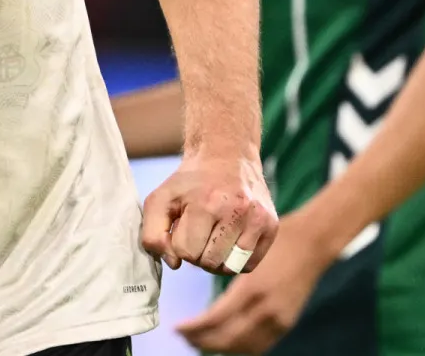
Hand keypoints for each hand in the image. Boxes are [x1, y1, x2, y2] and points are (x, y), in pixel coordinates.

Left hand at [140, 151, 277, 274]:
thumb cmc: (191, 182)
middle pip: (209, 263)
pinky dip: (235, 261)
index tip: (183, 228)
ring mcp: (257, 219)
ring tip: (212, 239)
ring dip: (216, 260)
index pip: (186, 252)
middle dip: (198, 253)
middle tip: (198, 233)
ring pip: (230, 268)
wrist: (227, 156)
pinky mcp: (271, 226)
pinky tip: (228, 241)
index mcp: (206, 204)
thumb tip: (174, 263)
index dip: (179, 245)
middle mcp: (236, 211)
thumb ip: (153, 234)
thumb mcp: (160, 199)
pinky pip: (249, 264)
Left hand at [177, 206, 338, 352]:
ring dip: (219, 347)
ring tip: (198, 341)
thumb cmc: (274, 240)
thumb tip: (193, 273)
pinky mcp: (286, 323)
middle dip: (202, 341)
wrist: (311, 243)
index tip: (176, 327)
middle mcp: (266, 310)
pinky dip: (240, 348)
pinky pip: (260, 345)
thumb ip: (221, 272)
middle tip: (182, 336)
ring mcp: (279, 320)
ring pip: (243, 346)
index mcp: (251, 290)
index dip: (194, 328)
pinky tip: (225, 342)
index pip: (216, 319)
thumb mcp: (242, 252)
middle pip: (228, 338)